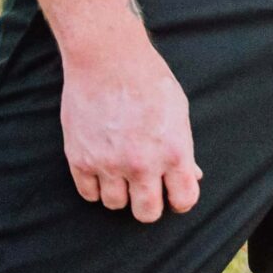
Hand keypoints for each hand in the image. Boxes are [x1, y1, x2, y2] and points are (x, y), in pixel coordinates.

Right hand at [57, 36, 202, 220]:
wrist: (108, 59)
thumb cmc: (149, 80)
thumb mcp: (178, 112)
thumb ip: (183, 148)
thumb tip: (192, 176)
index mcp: (173, 152)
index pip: (183, 200)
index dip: (180, 199)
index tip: (174, 193)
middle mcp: (141, 164)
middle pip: (147, 213)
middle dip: (150, 204)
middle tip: (147, 189)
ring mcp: (108, 164)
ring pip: (115, 205)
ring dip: (120, 193)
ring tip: (122, 172)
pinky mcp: (80, 160)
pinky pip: (89, 194)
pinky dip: (96, 186)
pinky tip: (102, 169)